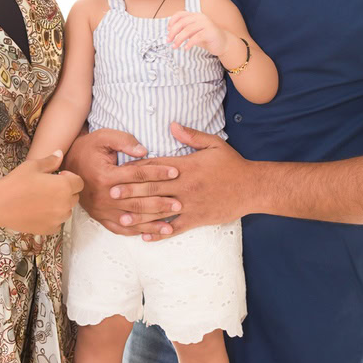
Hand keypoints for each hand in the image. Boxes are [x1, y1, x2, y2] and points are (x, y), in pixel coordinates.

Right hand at [0, 151, 83, 234]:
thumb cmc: (15, 183)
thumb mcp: (33, 166)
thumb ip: (51, 161)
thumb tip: (60, 154)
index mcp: (64, 187)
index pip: (79, 183)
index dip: (70, 177)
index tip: (58, 175)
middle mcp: (65, 204)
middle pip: (74, 197)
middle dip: (66, 191)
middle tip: (49, 187)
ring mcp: (58, 219)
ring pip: (67, 210)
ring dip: (60, 205)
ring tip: (43, 200)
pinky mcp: (49, 230)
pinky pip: (58, 223)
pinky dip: (52, 218)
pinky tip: (39, 211)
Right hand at [63, 128, 181, 235]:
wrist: (65, 166)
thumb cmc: (88, 149)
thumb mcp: (103, 137)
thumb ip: (124, 141)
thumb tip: (143, 151)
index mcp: (105, 175)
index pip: (137, 175)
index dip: (158, 172)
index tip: (175, 171)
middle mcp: (103, 196)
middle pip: (137, 201)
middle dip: (160, 202)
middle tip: (179, 202)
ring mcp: (101, 210)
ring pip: (131, 218)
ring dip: (152, 222)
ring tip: (171, 225)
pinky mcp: (100, 218)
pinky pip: (121, 229)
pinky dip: (138, 232)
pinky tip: (152, 233)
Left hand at [126, 122, 254, 240]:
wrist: (252, 187)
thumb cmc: (232, 164)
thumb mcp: (213, 144)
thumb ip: (191, 136)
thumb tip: (171, 125)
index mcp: (186, 167)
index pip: (156, 167)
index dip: (136, 169)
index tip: (119, 170)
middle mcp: (185, 186)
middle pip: (153, 189)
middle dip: (130, 191)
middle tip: (110, 194)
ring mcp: (190, 204)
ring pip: (160, 211)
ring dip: (140, 215)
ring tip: (122, 219)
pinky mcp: (197, 219)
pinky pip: (176, 228)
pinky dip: (160, 233)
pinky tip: (146, 237)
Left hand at [166, 11, 228, 56]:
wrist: (223, 42)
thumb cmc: (206, 37)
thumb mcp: (193, 32)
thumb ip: (184, 29)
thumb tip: (170, 33)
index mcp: (195, 15)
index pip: (180, 14)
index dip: (171, 21)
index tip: (168, 31)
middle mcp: (200, 17)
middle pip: (181, 22)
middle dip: (173, 32)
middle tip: (168, 41)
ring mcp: (206, 24)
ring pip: (187, 30)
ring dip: (179, 39)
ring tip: (174, 47)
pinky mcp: (210, 32)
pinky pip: (196, 37)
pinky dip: (189, 43)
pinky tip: (186, 49)